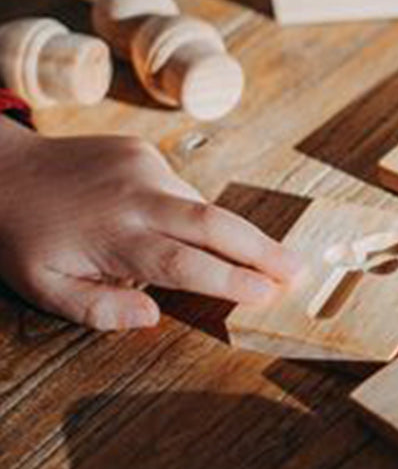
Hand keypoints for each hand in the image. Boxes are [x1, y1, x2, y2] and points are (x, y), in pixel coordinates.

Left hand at [0, 118, 303, 328]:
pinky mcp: (144, 151)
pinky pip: (182, 189)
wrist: (0, 170)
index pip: (184, 262)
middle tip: (298, 269)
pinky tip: (173, 227)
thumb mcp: (44, 288)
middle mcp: (136, 198)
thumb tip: (153, 317)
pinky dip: (190, 213)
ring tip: (252, 259)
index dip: (230, 279)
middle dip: (261, 248)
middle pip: (214, 223)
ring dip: (230, 235)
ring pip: (201, 206)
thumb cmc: (23, 238)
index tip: (266, 292)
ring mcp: (143, 168)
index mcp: (114, 237)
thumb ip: (99, 309)